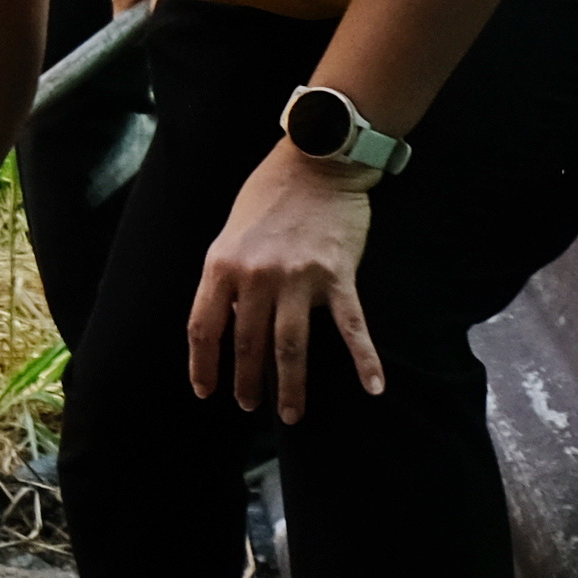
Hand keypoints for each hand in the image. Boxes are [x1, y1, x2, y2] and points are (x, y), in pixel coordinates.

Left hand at [191, 148, 381, 421]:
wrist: (317, 162)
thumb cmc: (268, 195)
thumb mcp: (229, 233)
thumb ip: (224, 274)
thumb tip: (219, 317)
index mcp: (221, 265)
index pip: (203, 327)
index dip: (203, 364)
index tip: (206, 390)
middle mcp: (255, 276)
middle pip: (247, 344)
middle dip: (246, 382)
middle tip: (249, 407)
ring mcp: (298, 278)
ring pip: (290, 347)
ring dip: (290, 386)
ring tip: (291, 415)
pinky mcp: (338, 276)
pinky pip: (351, 328)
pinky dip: (364, 360)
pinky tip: (374, 388)